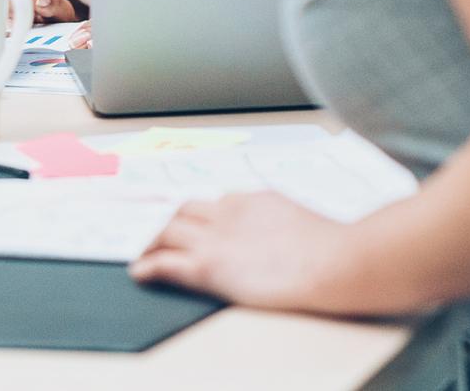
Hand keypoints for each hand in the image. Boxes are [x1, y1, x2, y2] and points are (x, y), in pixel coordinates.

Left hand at [129, 192, 353, 312]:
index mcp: (250, 200)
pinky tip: (138, 270)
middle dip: (160, 214)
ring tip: (135, 245)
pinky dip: (149, 265)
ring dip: (148, 238)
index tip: (183, 215)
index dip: (193, 212)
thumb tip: (273, 225)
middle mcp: (226, 213)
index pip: (212, 202)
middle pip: (180, 209)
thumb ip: (274, 217)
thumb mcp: (296, 216)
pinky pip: (168, 263)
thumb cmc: (329, 245)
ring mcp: (215, 239)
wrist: (334, 261)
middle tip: (140, 217)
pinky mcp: (210, 267)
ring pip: (167, 230)